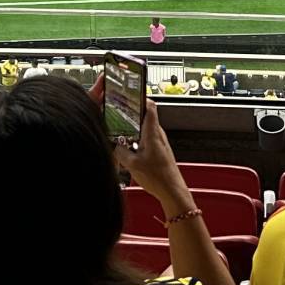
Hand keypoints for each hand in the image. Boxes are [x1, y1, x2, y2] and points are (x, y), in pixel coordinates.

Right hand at [122, 97, 189, 213]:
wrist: (172, 191)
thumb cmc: (158, 177)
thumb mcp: (132, 164)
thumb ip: (120, 151)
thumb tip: (112, 144)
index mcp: (153, 132)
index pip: (150, 106)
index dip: (140, 96)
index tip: (129, 93)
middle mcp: (158, 135)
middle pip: (145, 116)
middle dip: (131, 114)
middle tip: (119, 113)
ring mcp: (159, 143)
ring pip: (144, 129)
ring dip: (133, 128)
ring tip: (121, 132)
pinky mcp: (159, 151)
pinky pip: (146, 139)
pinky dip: (137, 140)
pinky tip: (129, 148)